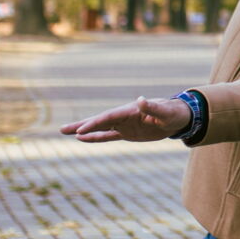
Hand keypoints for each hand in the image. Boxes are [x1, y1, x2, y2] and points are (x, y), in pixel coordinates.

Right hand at [60, 96, 189, 142]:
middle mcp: (123, 116)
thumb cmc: (172, 113)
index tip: (80, 130)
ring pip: (99, 128)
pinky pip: (108, 136)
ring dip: (83, 131)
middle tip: (62, 129)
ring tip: (66, 132)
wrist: (178, 117)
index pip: (108, 118)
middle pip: (98, 121)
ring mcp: (123, 124)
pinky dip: (95, 138)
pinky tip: (83, 139)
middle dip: (81, 125)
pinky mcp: (126, 132)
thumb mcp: (165, 112)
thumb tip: (140, 99)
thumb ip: (152, 107)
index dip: (94, 124)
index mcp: (129, 110)